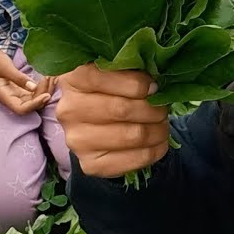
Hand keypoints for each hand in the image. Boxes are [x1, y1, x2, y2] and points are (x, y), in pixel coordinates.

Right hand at [0, 51, 51, 115]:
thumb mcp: (5, 68)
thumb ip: (18, 78)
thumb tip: (33, 87)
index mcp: (5, 96)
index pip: (22, 109)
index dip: (35, 105)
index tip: (46, 95)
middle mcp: (12, 98)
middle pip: (31, 106)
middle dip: (43, 96)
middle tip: (51, 80)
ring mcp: (17, 94)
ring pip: (34, 99)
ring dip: (44, 91)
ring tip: (51, 77)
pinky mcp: (21, 88)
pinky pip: (34, 92)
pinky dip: (42, 87)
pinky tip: (47, 77)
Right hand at [56, 63, 169, 177]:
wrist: (95, 125)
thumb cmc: (111, 90)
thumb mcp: (115, 71)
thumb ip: (131, 69)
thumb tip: (156, 82)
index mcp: (73, 80)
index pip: (103, 78)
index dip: (136, 83)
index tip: (154, 87)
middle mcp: (69, 111)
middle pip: (122, 109)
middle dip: (152, 108)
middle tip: (163, 107)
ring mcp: (77, 140)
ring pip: (132, 135)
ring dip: (158, 130)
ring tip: (163, 124)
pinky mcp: (90, 164)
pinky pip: (133, 160)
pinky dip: (154, 150)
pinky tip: (159, 142)